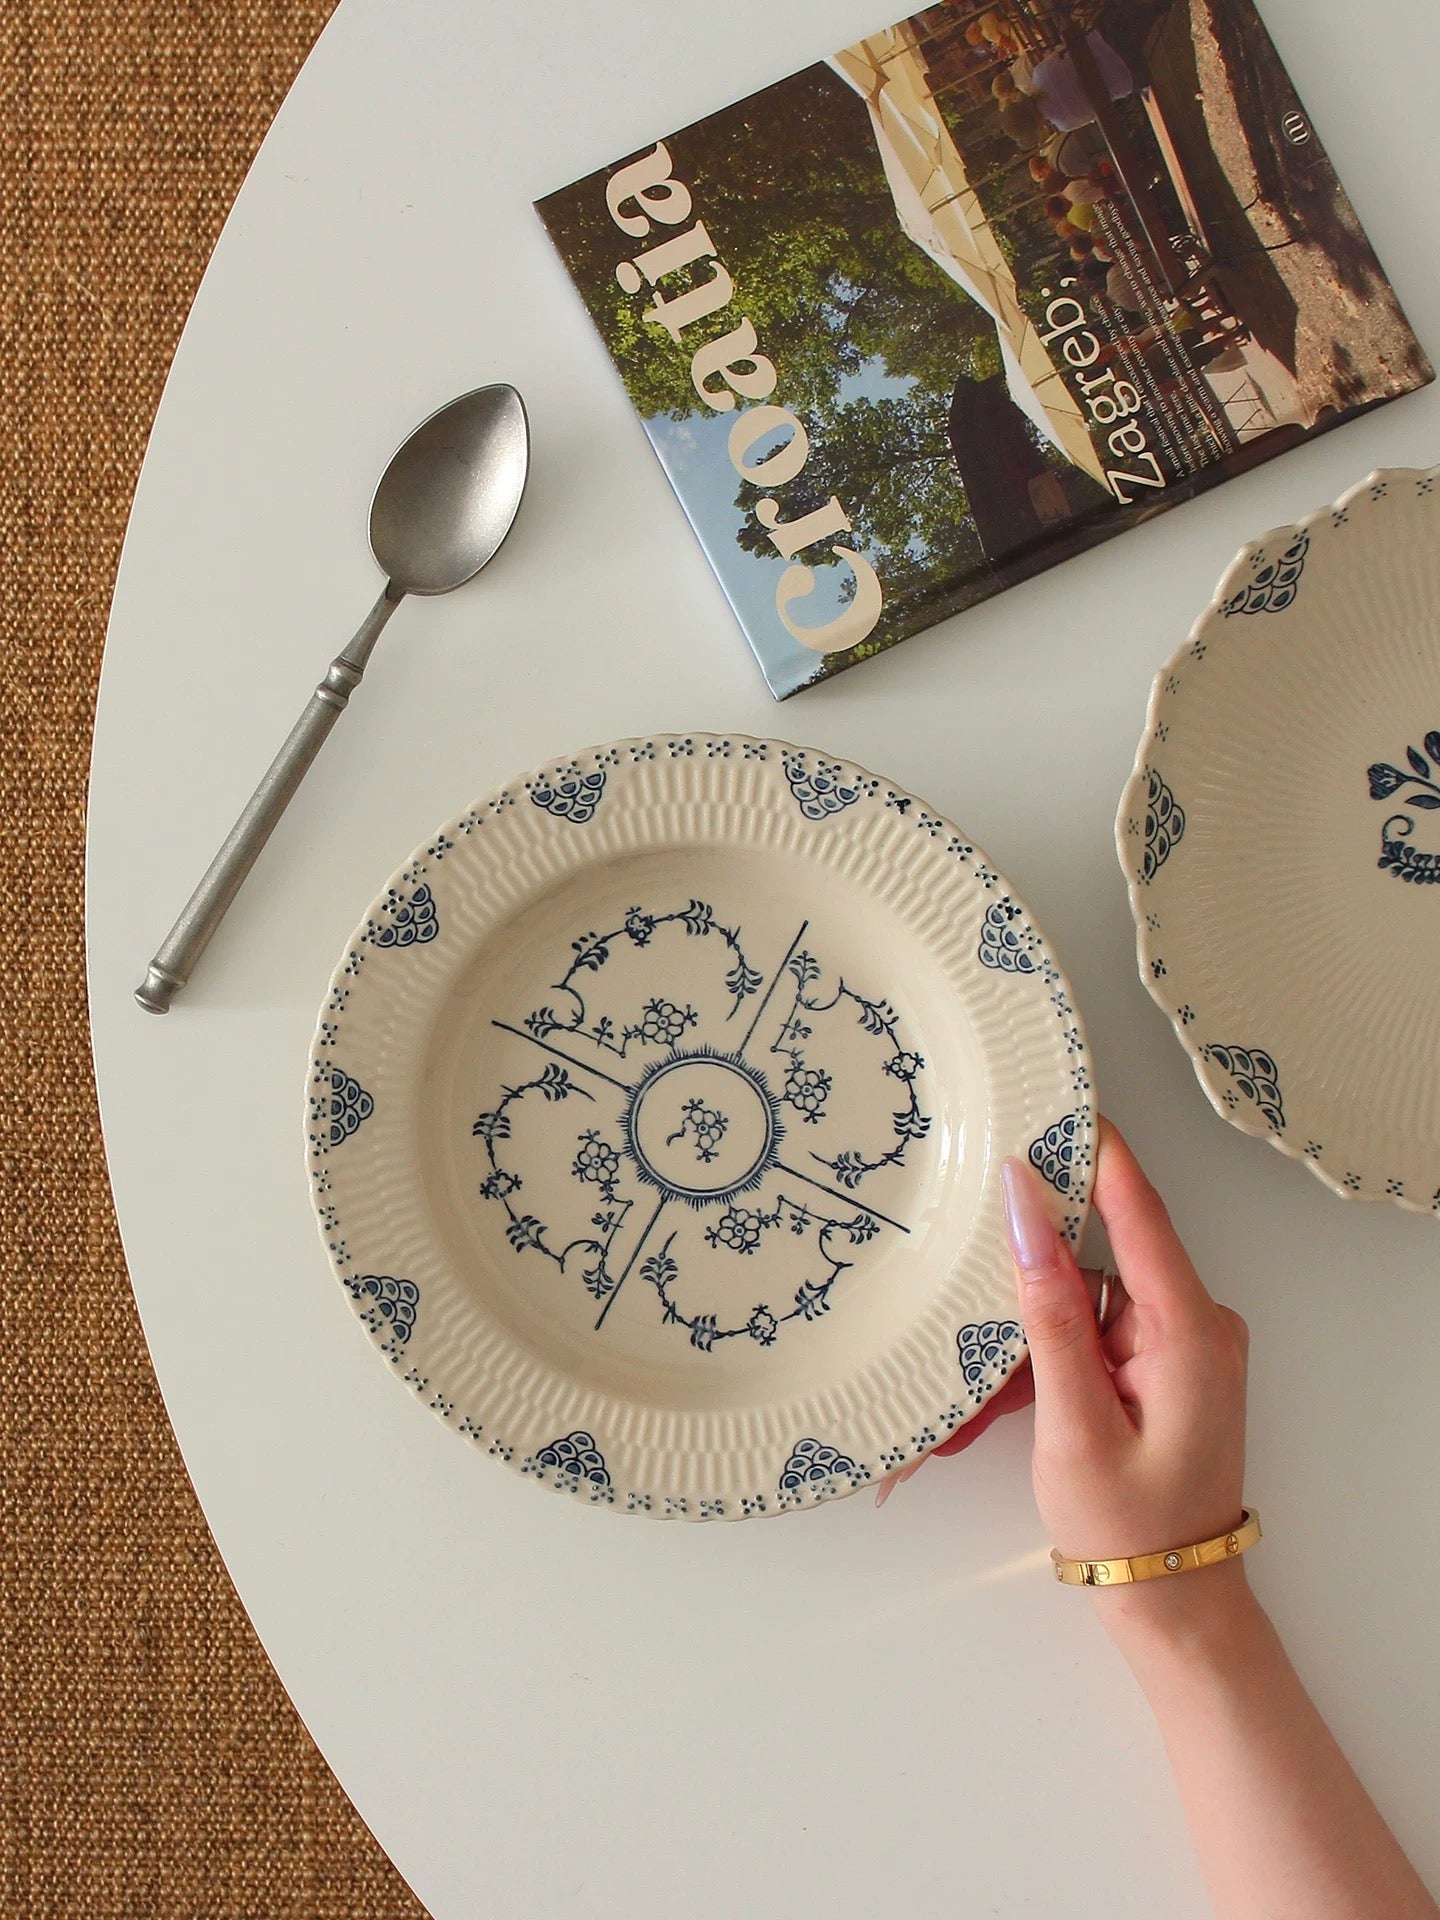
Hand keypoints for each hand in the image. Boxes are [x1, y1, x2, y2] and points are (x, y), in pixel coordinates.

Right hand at [877, 1121, 1250, 1610]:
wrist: (1174, 1603)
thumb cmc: (1127, 1524)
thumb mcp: (1074, 1421)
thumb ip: (1050, 1312)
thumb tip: (1027, 1211)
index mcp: (1191, 1330)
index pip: (1140, 1211)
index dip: (1095, 1151)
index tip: (1048, 1096)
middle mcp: (1199, 1323)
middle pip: (1109, 1250)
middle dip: (1040, 1256)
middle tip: (970, 1238)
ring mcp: (1185, 1343)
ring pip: (1096, 1291)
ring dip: (1041, 1316)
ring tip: (989, 1367)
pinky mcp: (1167, 1363)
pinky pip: (1100, 1324)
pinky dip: (1057, 1344)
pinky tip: (1021, 1385)